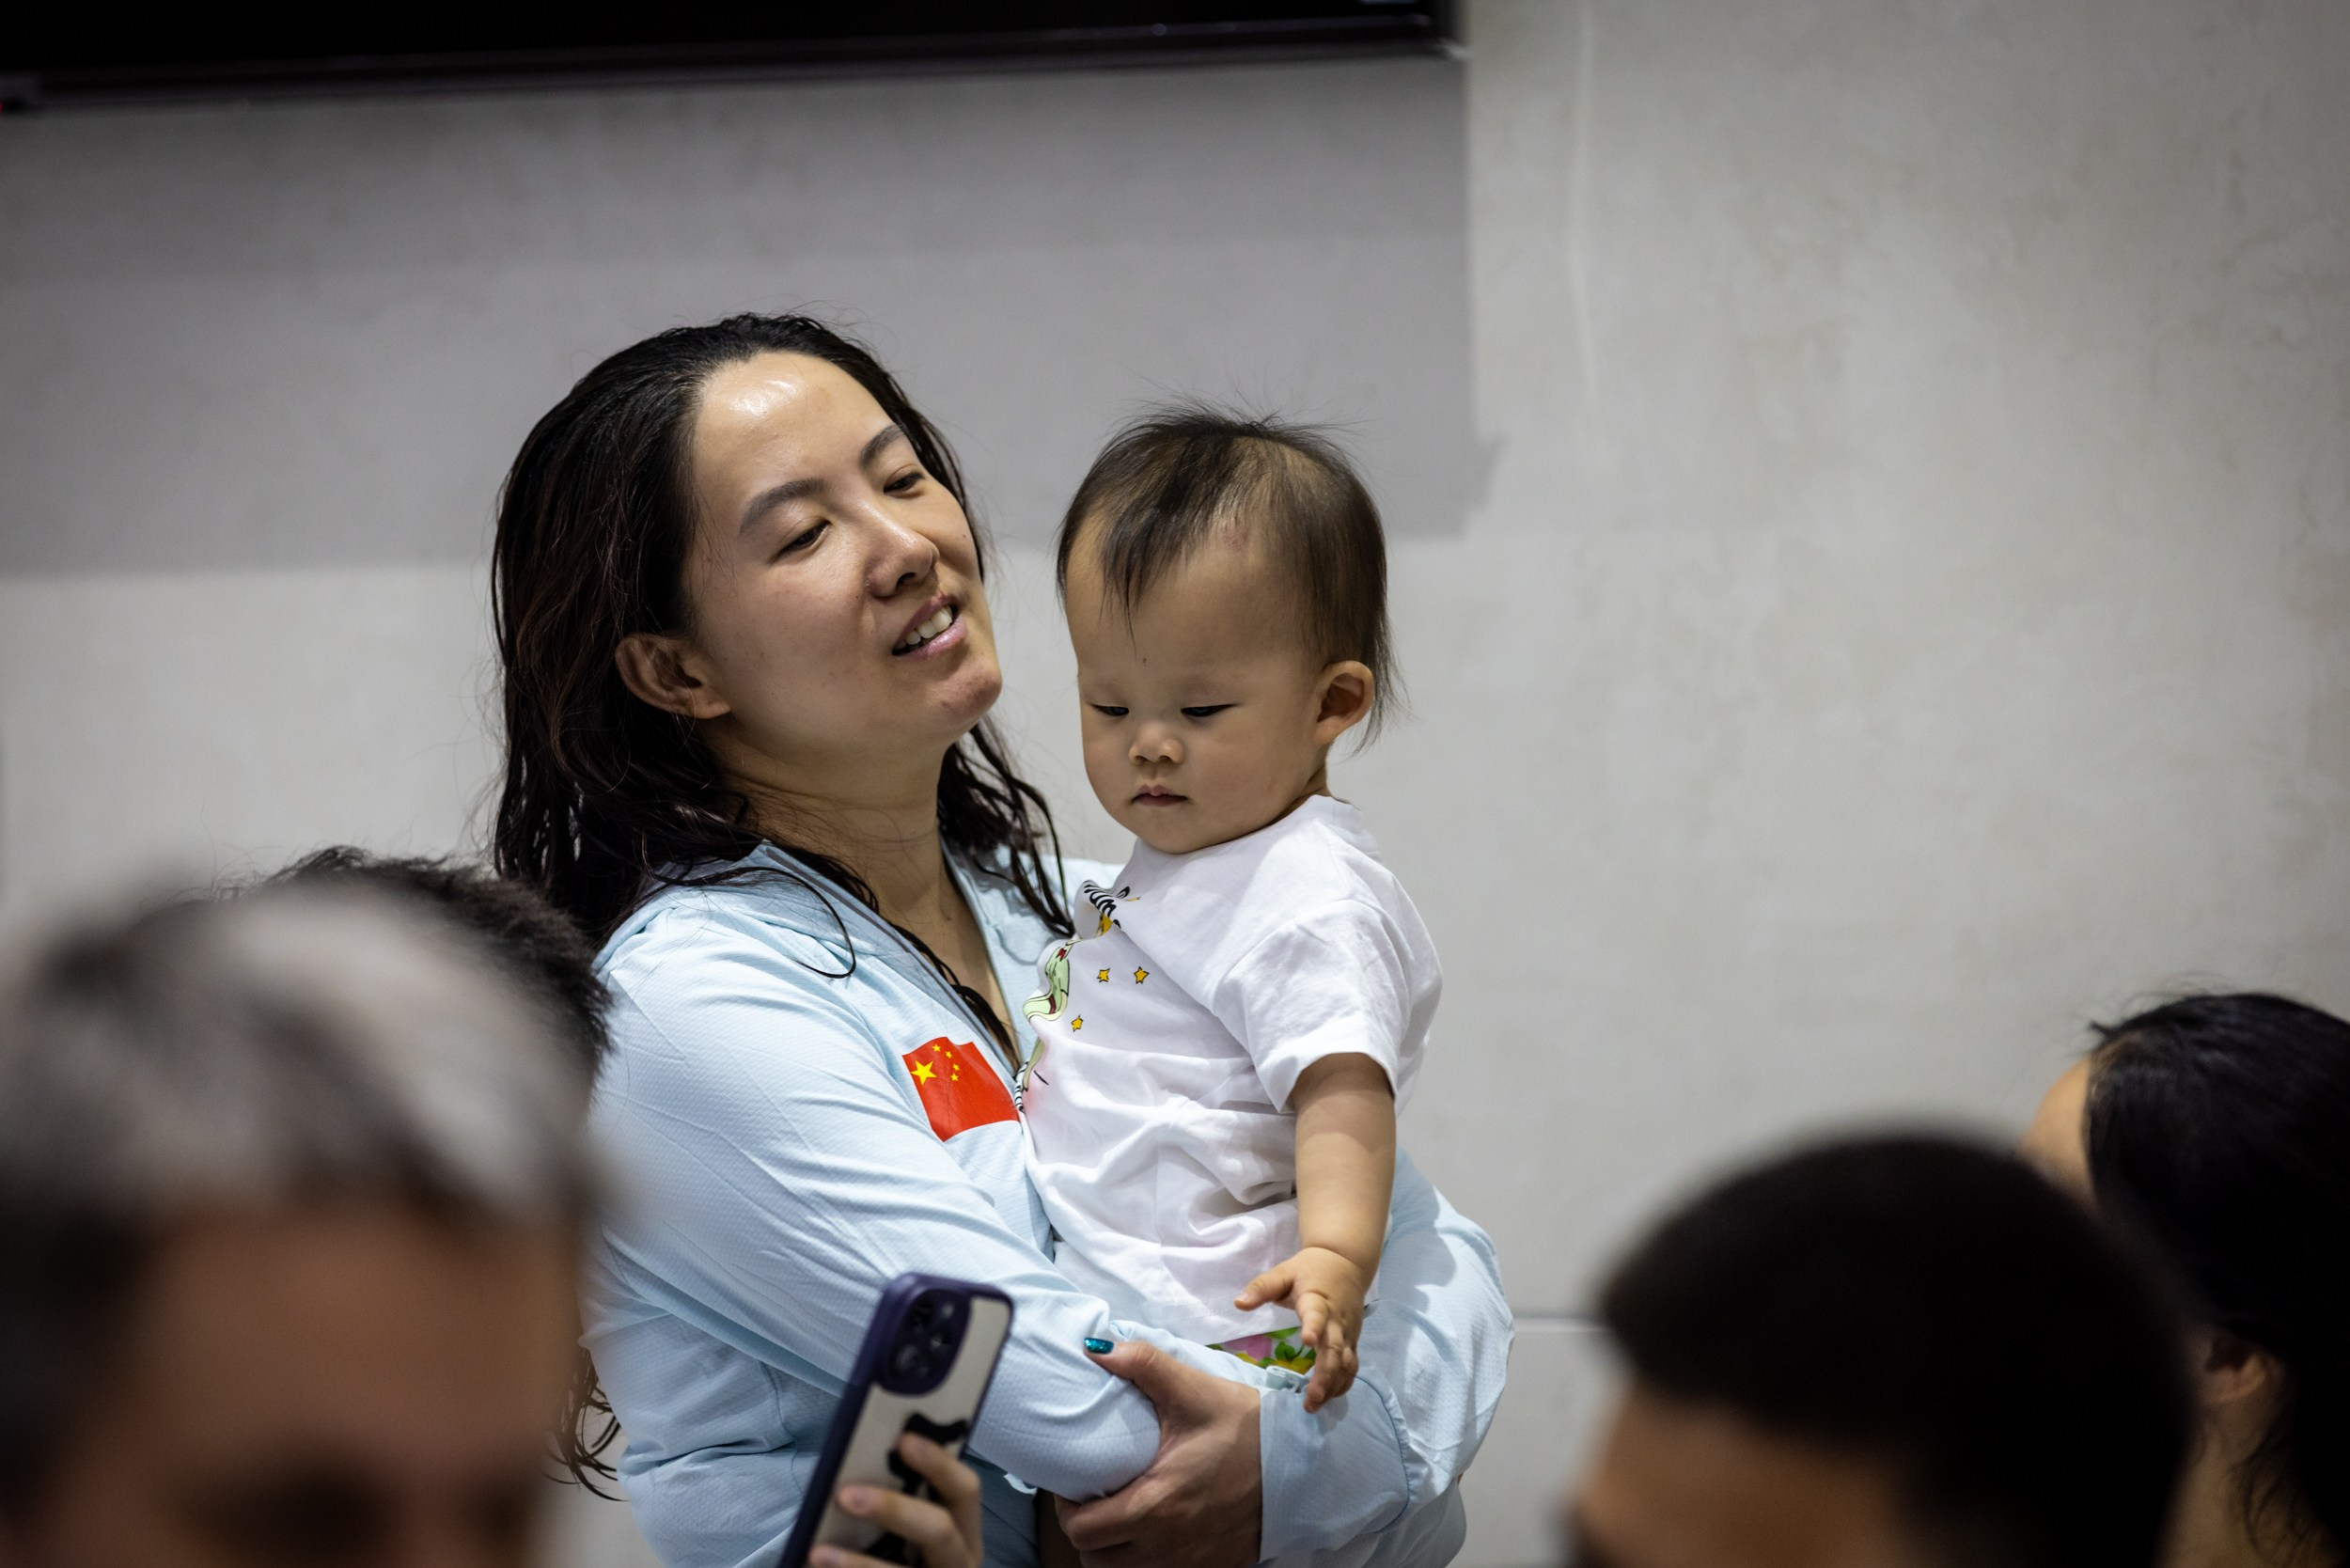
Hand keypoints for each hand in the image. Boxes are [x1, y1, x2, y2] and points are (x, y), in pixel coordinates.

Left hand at [812, 1432, 983, 1567]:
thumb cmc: (903, 1555)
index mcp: (964, 1531)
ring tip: (819, 1552)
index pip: (964, 1490)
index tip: (904, 1439)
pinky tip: (816, 1567)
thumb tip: (854, 1470)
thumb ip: (902, 1502)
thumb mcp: (914, 1532)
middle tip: (845, 1495)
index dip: (939, 1463)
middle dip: (894, 1509)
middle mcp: (959, 1561)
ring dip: (858, 1563)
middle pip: (939, 1530)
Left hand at [1055, 1340, 1261, 1567]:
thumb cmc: (1247, 1429)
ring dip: (1112, 1549)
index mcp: (1156, 1504)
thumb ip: (1144, 1365)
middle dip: (1087, 1531)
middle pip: (1096, 1560)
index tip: (1075, 1484)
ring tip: (1119, 1513)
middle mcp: (1166, 1545)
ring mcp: (1188, 1561)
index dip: (1067, 1508)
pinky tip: (1154, 1528)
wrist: (1304, 1464)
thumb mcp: (1194, 1391)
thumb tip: (1094, 1346)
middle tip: (1094, 1497)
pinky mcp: (1208, 1566)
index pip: (1082, 1531)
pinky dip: (1144, 1558)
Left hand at [1236, 1246, 1367, 1412]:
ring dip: (1333, 1385)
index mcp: (1317, 1300)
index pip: (1317, 1314)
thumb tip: (1238, 1303)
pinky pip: (1351, 1365)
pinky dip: (1342, 1383)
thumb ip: (1262, 1287)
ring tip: (1314, 1405)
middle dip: (1325, 1375)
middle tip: (1311, 1397)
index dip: (1314, 1327)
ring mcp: (1348, 1332)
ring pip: (1347, 1363)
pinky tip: (1328, 1399)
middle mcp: (1337, 1320)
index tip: (1307, 1341)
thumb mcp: (1284, 1272)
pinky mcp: (1353, 1341)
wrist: (1346, 1262)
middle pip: (1335, 1349)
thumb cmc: (1309, 1270)